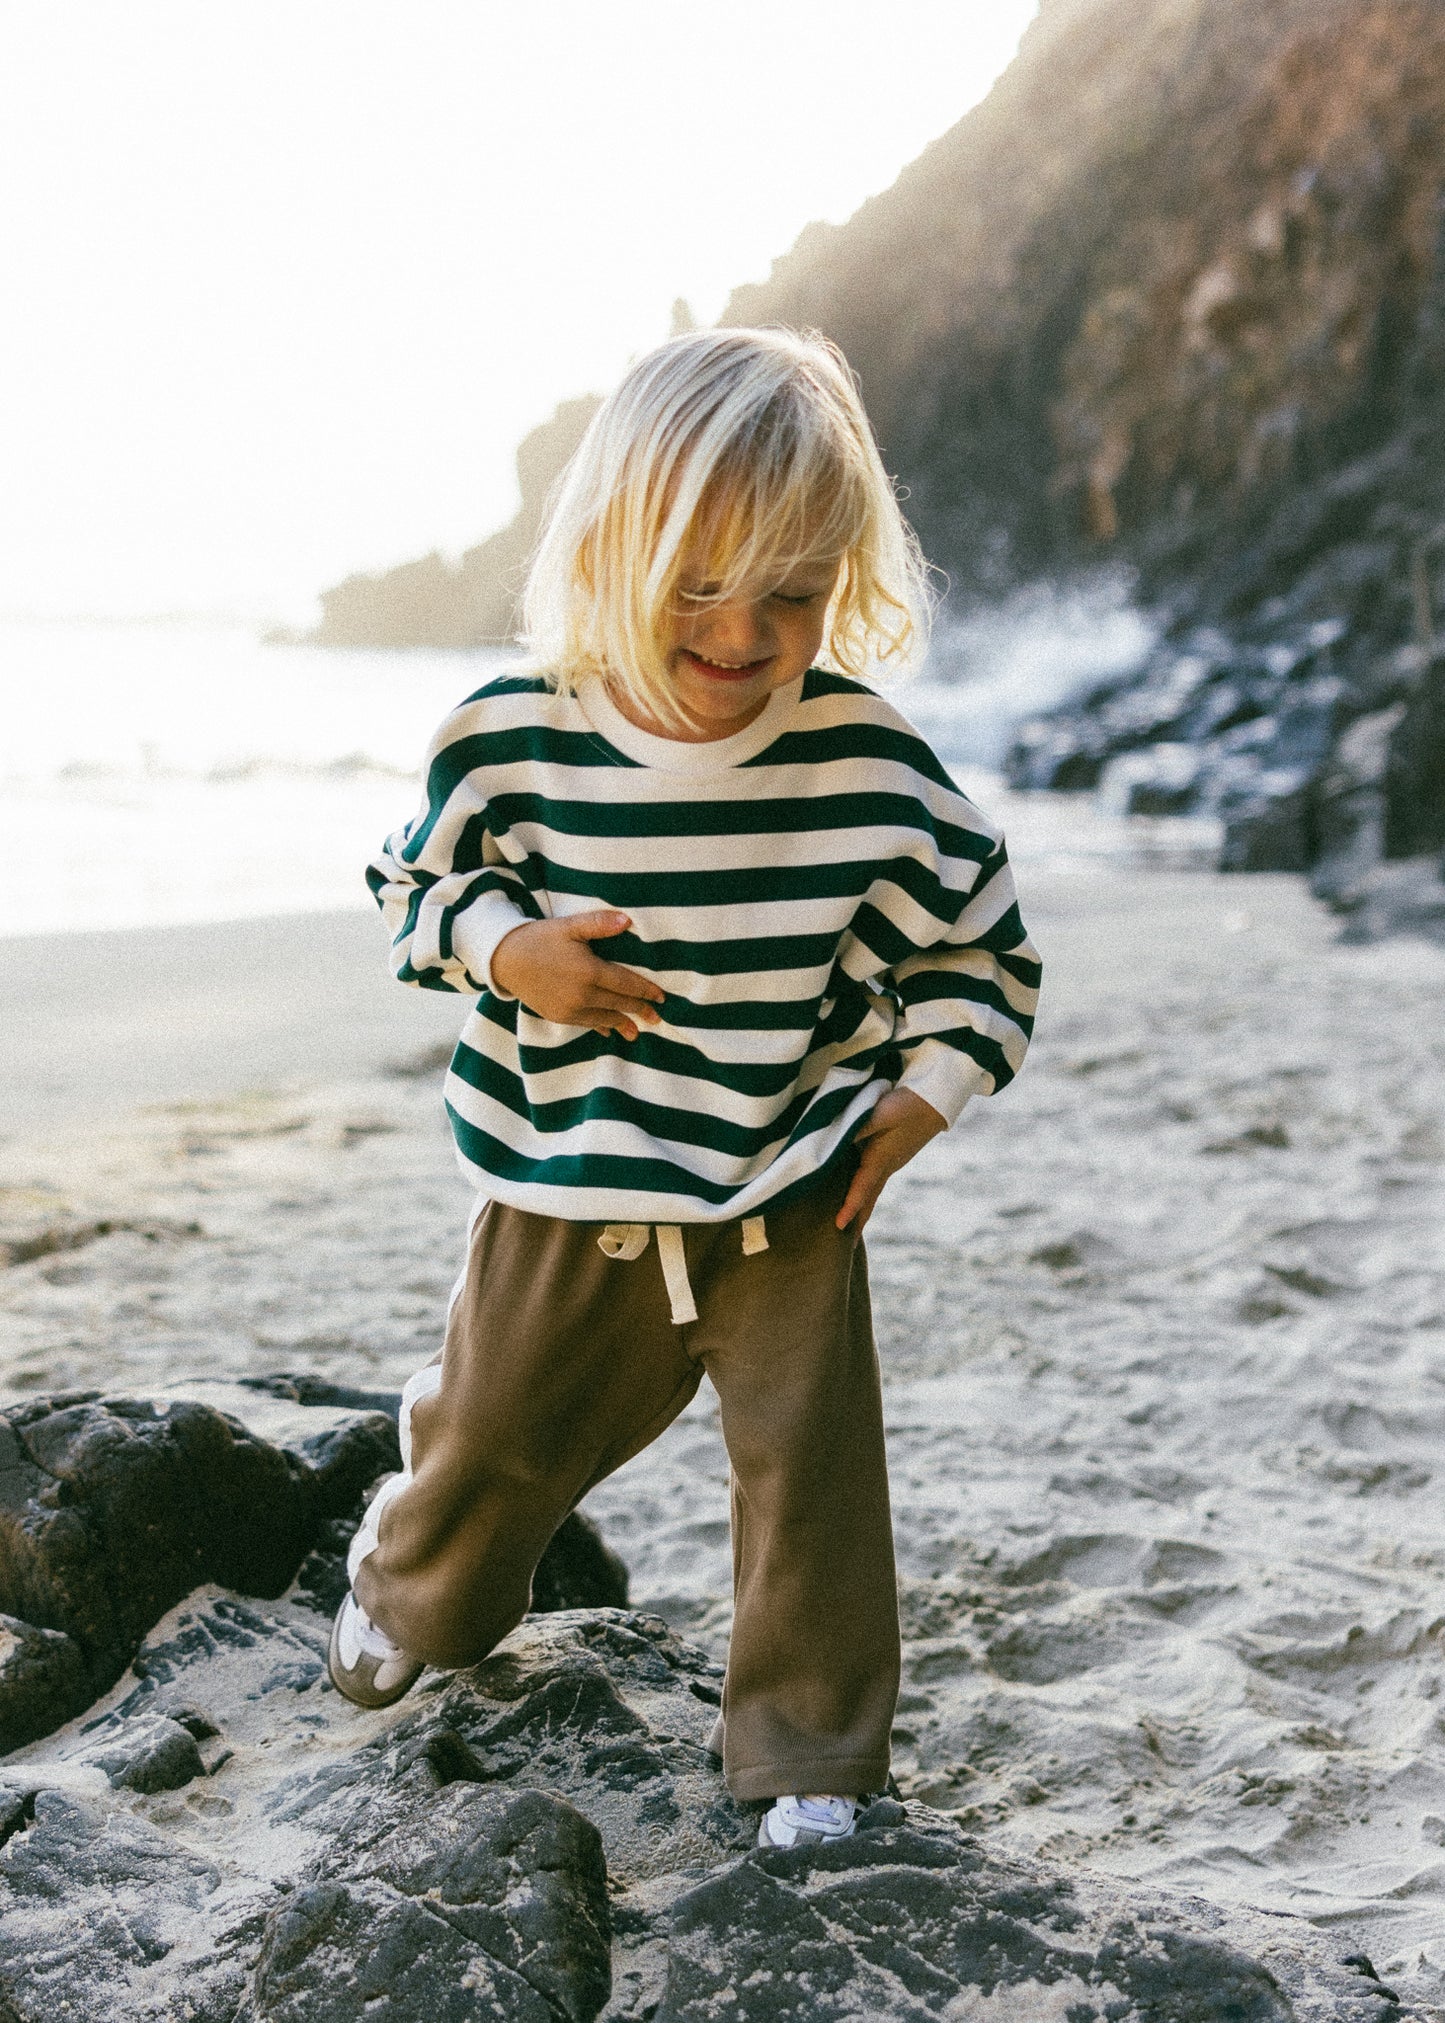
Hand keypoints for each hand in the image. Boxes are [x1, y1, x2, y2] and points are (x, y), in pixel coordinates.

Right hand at [491, 911, 664, 1040]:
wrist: (504, 959)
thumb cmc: (538, 939)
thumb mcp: (569, 926)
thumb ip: (599, 924)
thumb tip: (627, 920)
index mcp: (589, 971)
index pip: (626, 983)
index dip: (645, 990)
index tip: (661, 997)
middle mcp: (582, 994)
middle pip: (619, 1004)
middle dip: (640, 1010)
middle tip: (657, 1018)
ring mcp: (569, 1009)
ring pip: (604, 1018)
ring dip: (623, 1024)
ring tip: (637, 1031)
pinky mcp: (558, 1016)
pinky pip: (586, 1023)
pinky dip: (600, 1026)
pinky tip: (608, 1031)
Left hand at [836, 1087, 946, 1231]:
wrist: (935, 1101)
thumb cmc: (907, 1105)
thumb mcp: (880, 1113)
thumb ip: (858, 1128)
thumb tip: (836, 1143)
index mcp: (880, 1159)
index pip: (861, 1189)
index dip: (849, 1208)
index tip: (838, 1226)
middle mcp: (886, 1166)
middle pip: (868, 1200)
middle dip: (858, 1222)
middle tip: (847, 1247)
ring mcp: (891, 1162)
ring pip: (871, 1191)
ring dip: (861, 1209)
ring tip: (850, 1226)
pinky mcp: (892, 1154)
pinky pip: (874, 1179)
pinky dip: (864, 1192)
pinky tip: (857, 1191)